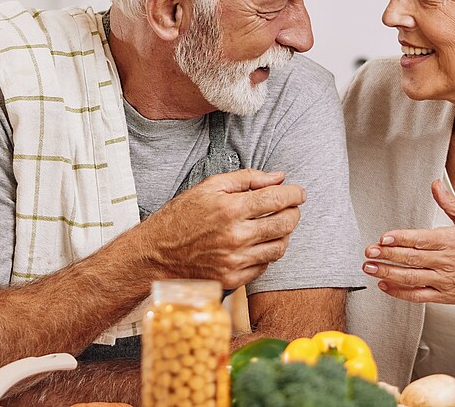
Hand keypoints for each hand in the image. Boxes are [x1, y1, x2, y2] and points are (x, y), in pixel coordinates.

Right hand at [127, 169, 304, 288]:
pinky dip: (267, 254)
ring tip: (276, 226)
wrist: (156, 254)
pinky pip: (264, 266)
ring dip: (284, 235)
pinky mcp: (233, 278)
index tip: (299, 193)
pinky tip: (257, 244)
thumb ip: (246, 178)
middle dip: (294, 213)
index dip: (294, 194)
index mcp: (230, 209)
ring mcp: (235, 260)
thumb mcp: (208, 187)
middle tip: (291, 208)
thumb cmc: (180, 217)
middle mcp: (236, 236)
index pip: (277, 199)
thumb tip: (279, 177)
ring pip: (279, 248)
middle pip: (285, 224)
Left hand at [360, 179, 454, 305]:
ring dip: (387, 273)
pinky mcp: (442, 296)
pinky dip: (399, 292)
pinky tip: (384, 285)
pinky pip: (417, 295)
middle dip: (387, 256)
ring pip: (411, 278)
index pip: (421, 240)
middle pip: (412, 259)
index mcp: (450, 241)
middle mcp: (445, 261)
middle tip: (369, 252)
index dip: (400, 239)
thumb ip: (450, 203)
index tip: (383, 238)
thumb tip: (436, 185)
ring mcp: (443, 280)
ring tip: (369, 267)